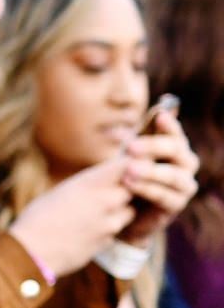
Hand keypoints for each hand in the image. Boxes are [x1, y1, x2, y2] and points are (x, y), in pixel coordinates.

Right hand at [8, 156, 134, 279]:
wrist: (31, 251)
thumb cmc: (37, 218)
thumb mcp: (61, 191)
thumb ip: (88, 185)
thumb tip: (102, 182)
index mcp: (90, 182)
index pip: (126, 165)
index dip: (126, 167)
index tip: (118, 171)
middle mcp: (105, 200)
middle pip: (134, 189)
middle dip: (123, 191)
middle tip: (105, 193)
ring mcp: (109, 222)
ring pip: (128, 211)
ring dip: (118, 211)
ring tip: (94, 214)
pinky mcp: (108, 241)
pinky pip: (117, 231)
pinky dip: (107, 230)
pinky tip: (86, 232)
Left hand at [116, 110, 199, 245]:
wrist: (122, 207)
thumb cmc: (129, 171)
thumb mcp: (134, 149)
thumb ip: (148, 128)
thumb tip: (167, 101)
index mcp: (176, 148)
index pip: (175, 133)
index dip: (170, 125)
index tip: (160, 116)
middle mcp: (185, 165)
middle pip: (176, 151)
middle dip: (154, 147)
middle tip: (130, 146)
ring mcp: (183, 186)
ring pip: (173, 176)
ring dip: (150, 171)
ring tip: (128, 168)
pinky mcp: (174, 205)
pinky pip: (164, 196)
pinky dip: (147, 188)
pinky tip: (129, 183)